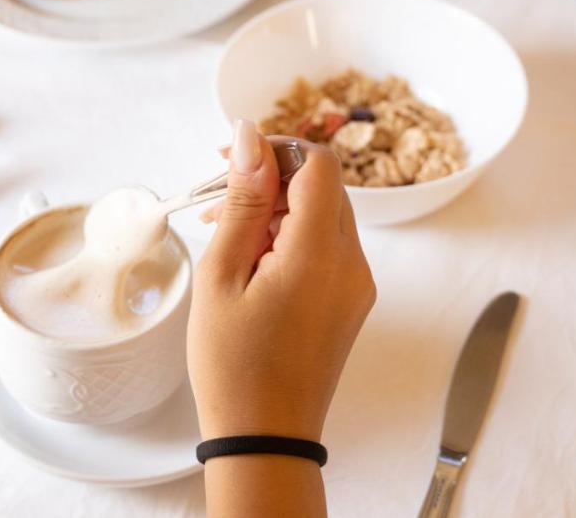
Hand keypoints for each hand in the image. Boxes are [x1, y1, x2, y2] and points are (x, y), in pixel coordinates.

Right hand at [188, 120, 375, 441]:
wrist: (265, 438)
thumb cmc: (234, 365)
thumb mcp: (223, 274)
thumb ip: (242, 200)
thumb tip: (250, 137)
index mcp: (320, 254)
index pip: (317, 163)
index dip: (274, 149)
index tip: (231, 162)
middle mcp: (352, 264)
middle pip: (323, 185)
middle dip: (271, 178)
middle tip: (219, 197)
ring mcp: (356, 285)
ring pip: (324, 213)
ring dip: (278, 207)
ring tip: (225, 230)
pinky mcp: (350, 301)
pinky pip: (327, 246)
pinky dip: (290, 236)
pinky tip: (250, 257)